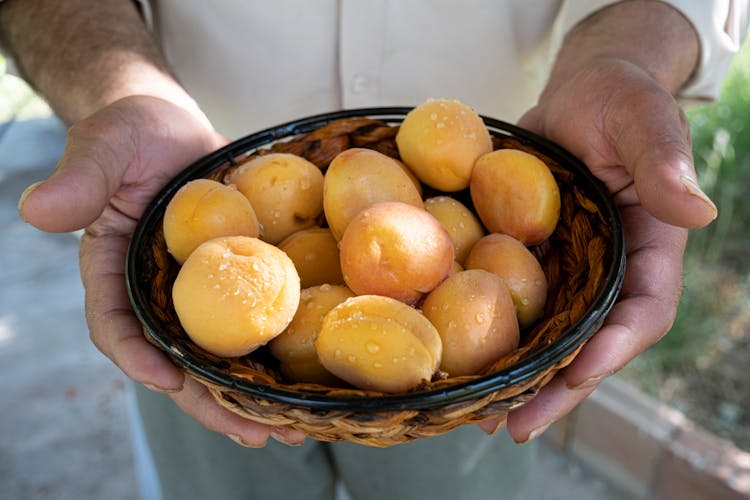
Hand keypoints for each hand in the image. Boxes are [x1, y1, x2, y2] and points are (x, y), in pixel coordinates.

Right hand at [18, 95, 303, 446]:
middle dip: (213, 401)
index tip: (170, 381)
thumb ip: (81, 178)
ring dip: (254, 394)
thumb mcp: (107, 148)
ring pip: (223, 354)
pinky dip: (278, 351)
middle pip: (180, 361)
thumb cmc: (133, 131)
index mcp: (115, 272)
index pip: (117, 327)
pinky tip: (310, 379)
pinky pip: (257, 321)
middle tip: (256, 433)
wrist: (175, 125)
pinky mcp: (237, 281)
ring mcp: (200, 292)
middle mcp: (157, 294)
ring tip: (294, 428)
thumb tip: (37, 210)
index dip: (139, 359)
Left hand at [479, 59, 717, 441]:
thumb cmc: (619, 99)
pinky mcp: (529, 262)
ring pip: (547, 336)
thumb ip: (664, 162)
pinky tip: (459, 361)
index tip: (578, 372)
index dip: (614, 346)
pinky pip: (510, 304)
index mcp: (651, 251)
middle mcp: (609, 274)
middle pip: (589, 343)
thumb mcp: (644, 121)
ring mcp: (567, 273)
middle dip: (557, 388)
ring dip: (517, 378)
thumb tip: (697, 211)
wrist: (576, 97)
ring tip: (480, 415)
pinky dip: (489, 335)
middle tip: (518, 426)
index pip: (643, 311)